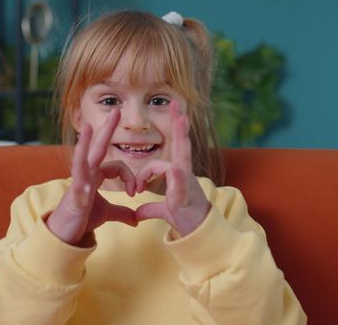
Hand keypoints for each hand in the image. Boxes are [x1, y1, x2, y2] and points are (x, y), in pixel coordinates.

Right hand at [46, 108, 137, 245]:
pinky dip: (82, 185)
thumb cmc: (84, 218)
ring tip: (88, 129)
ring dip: (85, 144)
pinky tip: (84, 185)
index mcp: (95, 175)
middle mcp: (86, 174)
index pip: (117, 166)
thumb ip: (122, 212)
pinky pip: (78, 187)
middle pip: (98, 148)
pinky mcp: (74, 198)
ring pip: (82, 159)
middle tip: (116, 110)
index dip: (129, 177)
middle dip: (107, 129)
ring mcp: (78, 184)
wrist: (65, 233)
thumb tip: (136, 219)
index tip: (134, 192)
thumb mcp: (107, 213)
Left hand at [134, 101, 209, 235]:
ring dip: (182, 137)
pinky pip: (181, 183)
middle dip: (179, 125)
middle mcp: (184, 174)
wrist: (200, 234)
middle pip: (181, 145)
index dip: (144, 174)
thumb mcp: (165, 210)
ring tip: (182, 119)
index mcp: (178, 175)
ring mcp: (187, 182)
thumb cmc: (186, 218)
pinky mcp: (187, 196)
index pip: (162, 161)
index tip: (137, 189)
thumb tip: (138, 213)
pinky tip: (175, 168)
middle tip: (176, 104)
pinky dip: (177, 177)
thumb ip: (151, 208)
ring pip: (182, 157)